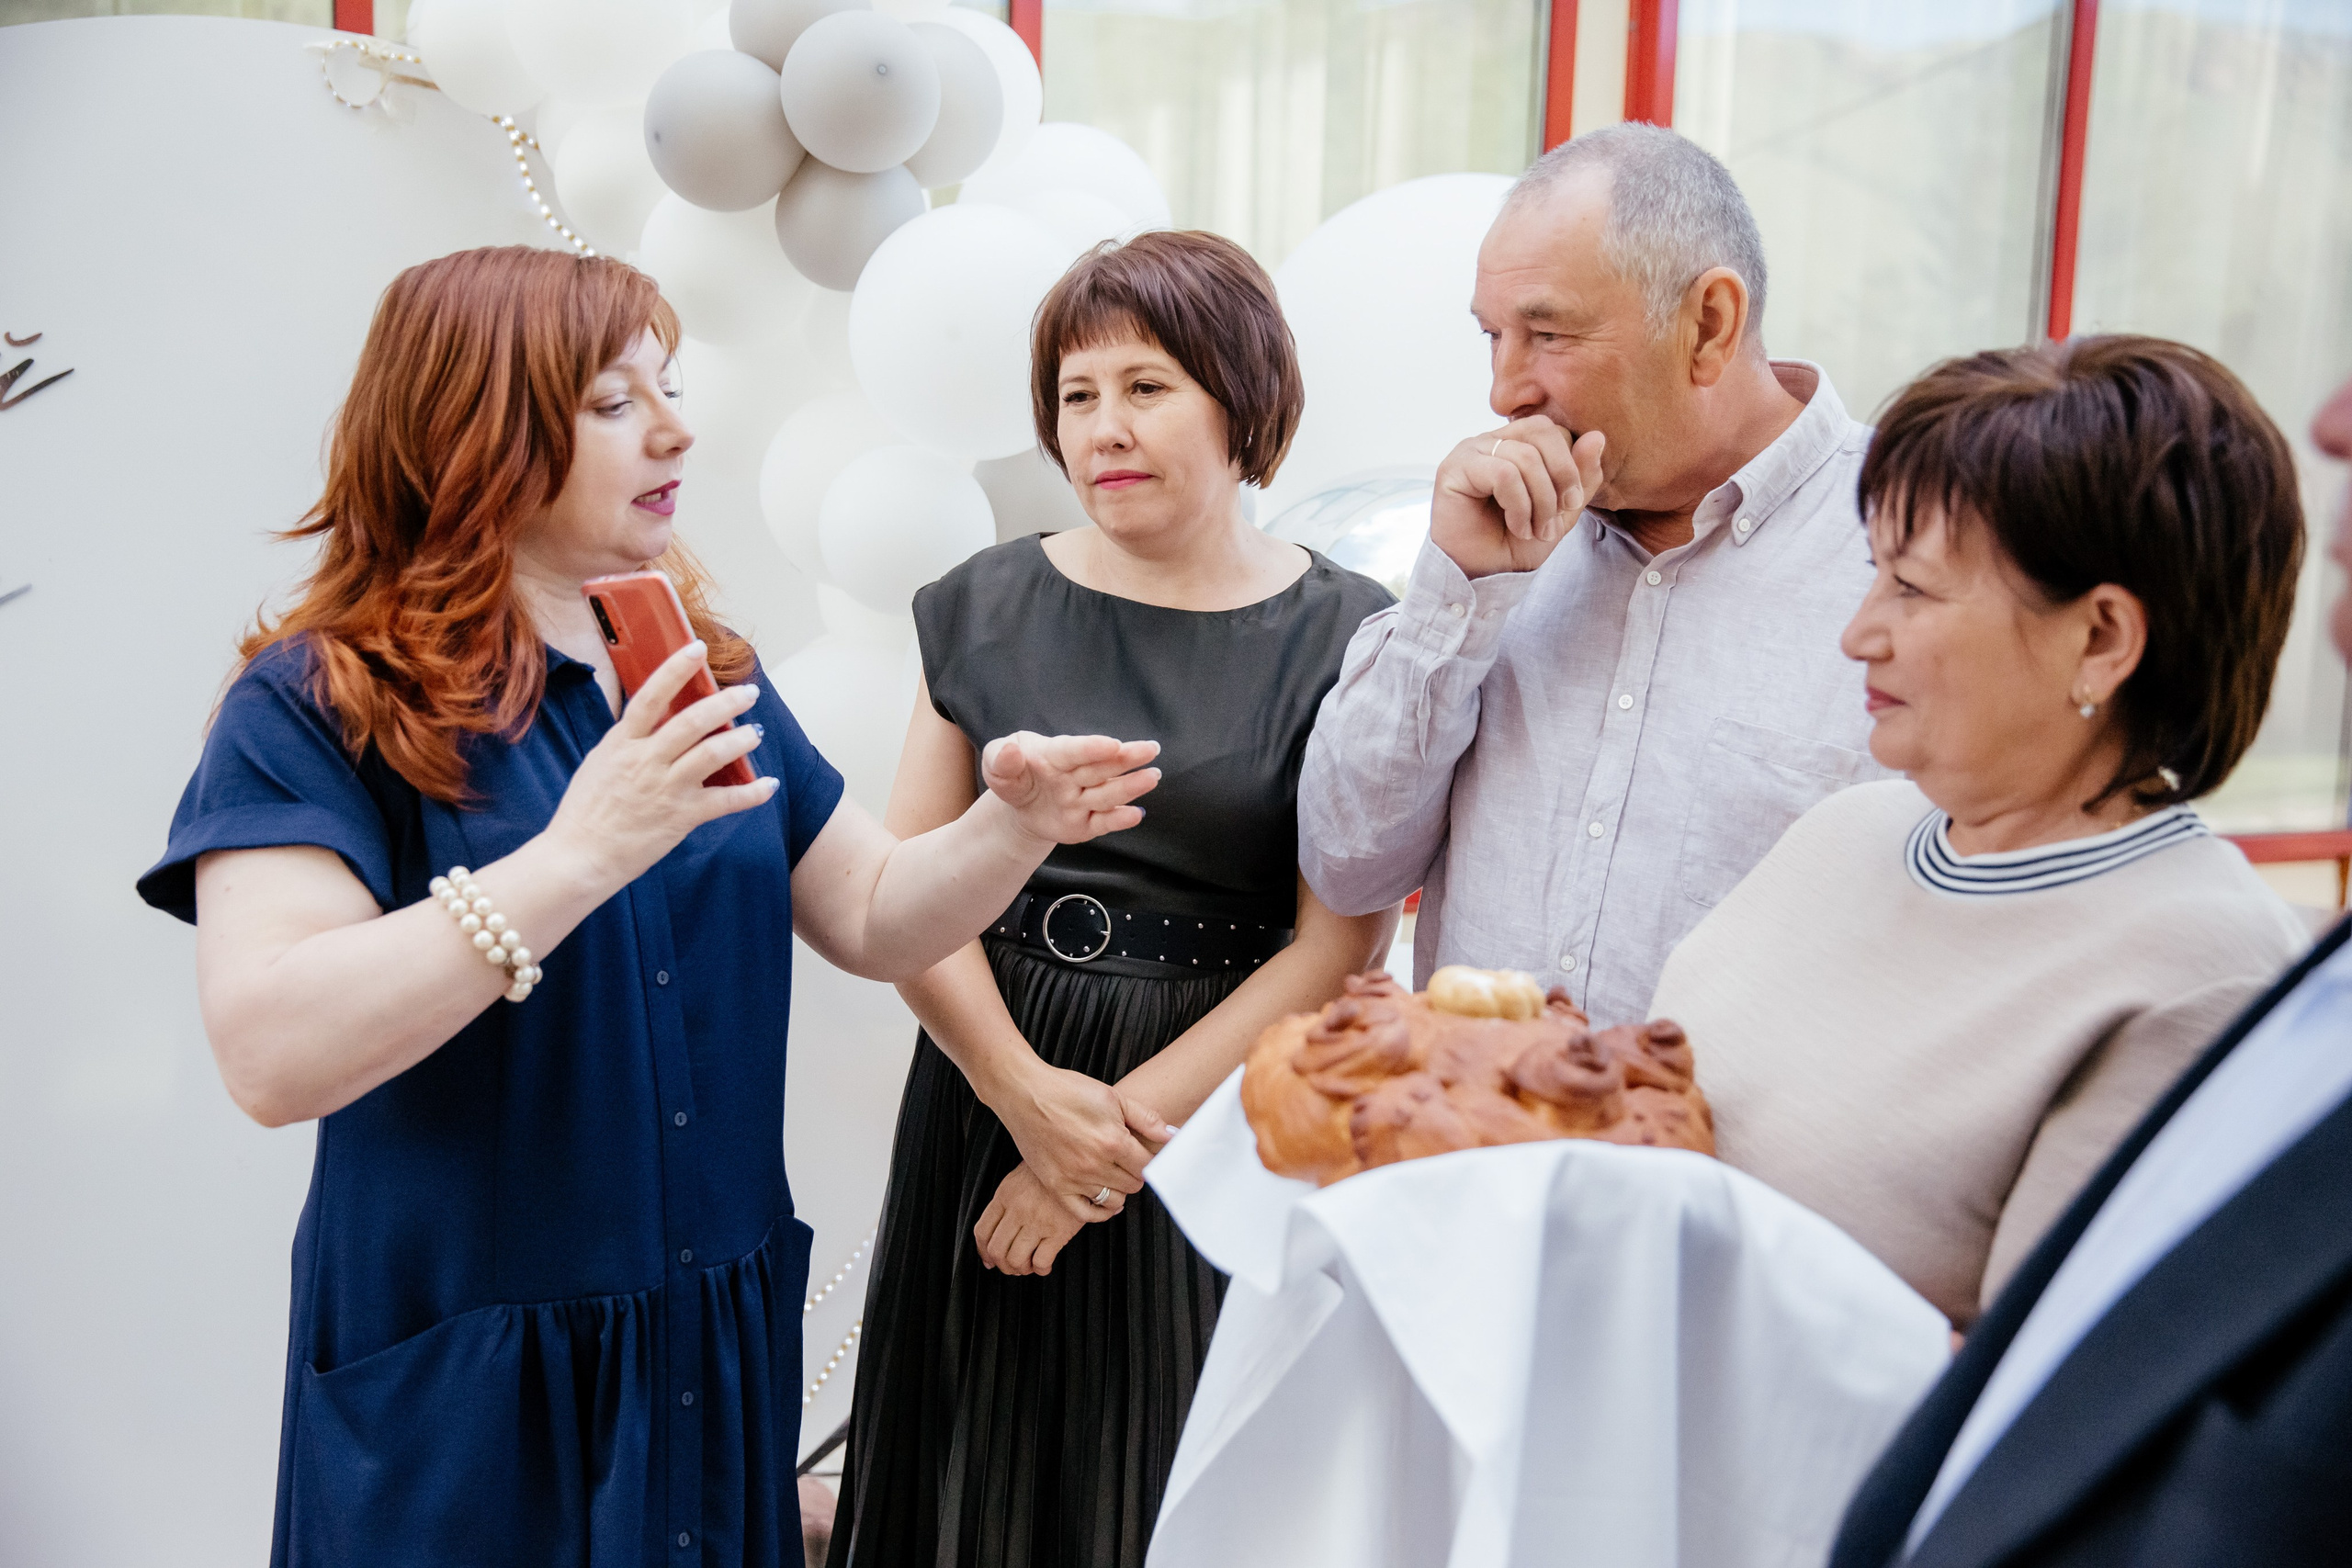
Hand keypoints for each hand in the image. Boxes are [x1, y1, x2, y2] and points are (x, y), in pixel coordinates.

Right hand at [542, 640, 772, 891]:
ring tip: (756, 731)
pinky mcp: (680, 817)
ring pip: (711, 754)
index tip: (697, 649)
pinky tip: (768, 785)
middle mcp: (645, 761)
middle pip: (692, 722)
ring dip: (740, 740)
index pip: (650, 695)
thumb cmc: (586, 811)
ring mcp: (664, 789)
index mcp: (621, 743)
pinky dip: (751, 793)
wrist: (578, 856)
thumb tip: (651, 717)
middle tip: (749, 693)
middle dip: (725, 702)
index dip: (675, 669)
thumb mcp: (599, 763)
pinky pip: (724, 801)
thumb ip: (628, 741)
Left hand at [975, 1161, 1097, 1274]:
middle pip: (997, 1250)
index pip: (982, 1232)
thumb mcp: (1017, 1180)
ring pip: (1016, 1260)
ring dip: (1020, 1269)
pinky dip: (1041, 1269)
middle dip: (1002, 1265)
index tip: (989, 1259)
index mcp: (1005, 1196)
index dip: (983, 1252)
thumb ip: (1004, 1204)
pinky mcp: (1059, 1231)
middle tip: (1011, 1266)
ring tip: (1028, 1265)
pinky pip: (1041, 1261)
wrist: (1076, 1164)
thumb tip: (993, 1232)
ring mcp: (1038, 1222)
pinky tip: (1044, 1264)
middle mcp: (1018, 1210)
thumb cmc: (1047, 1174)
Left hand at [980, 733, 1159, 845]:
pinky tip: (1136, 814)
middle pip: (1103, 766)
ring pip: (1108, 793)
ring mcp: (1083, 799)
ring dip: (1130, 786)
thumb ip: (1000, 758)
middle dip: (1127, 758)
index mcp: (1055, 754)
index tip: (1112, 744)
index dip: (1092, 748)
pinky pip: (1103, 822)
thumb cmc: (1011, 773)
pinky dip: (1119, 820)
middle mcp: (1075, 776)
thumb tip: (1009, 752)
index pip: (1074, 750)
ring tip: (1152, 777)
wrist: (1017, 805)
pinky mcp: (1087, 824)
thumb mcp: (995, 762)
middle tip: (1151, 749)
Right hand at [993, 1061, 1156, 1206]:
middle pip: (1133, 1184)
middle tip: (1129, 1160)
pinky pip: (1084, 1213)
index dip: (1151, 1160)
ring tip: (1114, 1173)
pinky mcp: (1055, 1186)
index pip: (1148, 1167)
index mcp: (1113, 1140)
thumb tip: (1173, 1136)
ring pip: (1114, 1199)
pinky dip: (1099, 1211)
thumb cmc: (1069, 1091)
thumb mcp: (1113, 1097)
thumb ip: (1147, 1119)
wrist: (1026, 1093)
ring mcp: (1074, 1178)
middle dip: (1135, 1173)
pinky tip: (1105, 1201)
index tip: (1146, 1154)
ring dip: (1119, 1189)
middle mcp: (1095, 1164)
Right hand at [1428, 417, 1606, 578]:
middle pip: (1542, 431)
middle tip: (1562, 511)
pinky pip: (1503, 474)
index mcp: (1516, 443)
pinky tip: (1517, 526)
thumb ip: (1581, 476)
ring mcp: (1472, 451)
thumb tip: (1597, 437)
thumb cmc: (1516, 543)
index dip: (1571, 465)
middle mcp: (1492, 440)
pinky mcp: (1455, 469)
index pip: (1554, 431)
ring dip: (1541, 501)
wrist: (1485, 575)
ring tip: (1536, 529)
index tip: (1571, 505)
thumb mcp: (1562, 511)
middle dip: (1562, 474)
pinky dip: (1519, 505)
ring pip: (1525, 457)